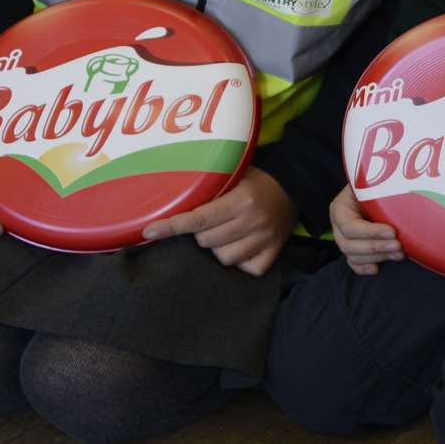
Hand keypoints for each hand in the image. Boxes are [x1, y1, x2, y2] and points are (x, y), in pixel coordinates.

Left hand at [142, 167, 293, 276]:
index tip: (149, 231)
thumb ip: (210, 189)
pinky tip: (243, 245)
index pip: (199, 219)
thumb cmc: (257, 178)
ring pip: (224, 258)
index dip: (172, 226)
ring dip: (219, 247)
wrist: (296, 183)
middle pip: (207, 242)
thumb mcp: (234, 174)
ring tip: (227, 232)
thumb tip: (173, 202)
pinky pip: (248, 269)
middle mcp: (253, 222)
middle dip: (202, 232)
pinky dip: (241, 260)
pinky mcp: (275, 252)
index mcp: (240, 200)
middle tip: (211, 220)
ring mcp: (265, 239)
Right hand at [327, 184, 401, 274]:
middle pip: (349, 244)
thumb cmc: (373, 185)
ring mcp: (343, 240)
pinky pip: (353, 264)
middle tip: (399, 246)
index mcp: (339, 208)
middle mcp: (338, 226)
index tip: (392, 231)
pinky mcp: (351, 250)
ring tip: (399, 254)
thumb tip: (400, 195)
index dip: (370, 232)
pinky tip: (377, 268)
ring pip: (353, 256)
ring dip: (377, 257)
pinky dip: (364, 268)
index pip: (349, 226)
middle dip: (376, 247)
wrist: (372, 190)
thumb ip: (378, 190)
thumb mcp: (371, 184)